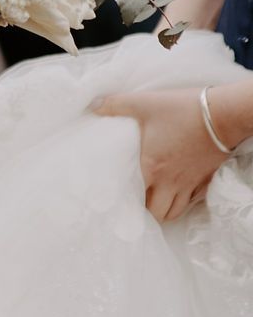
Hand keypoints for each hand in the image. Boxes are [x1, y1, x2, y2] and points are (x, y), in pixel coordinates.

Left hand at [93, 87, 228, 221]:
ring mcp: (190, 183)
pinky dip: (183, 201)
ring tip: (155, 201)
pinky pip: (193, 201)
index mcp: (152, 168)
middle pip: (158, 214)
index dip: (126, 206)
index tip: (119, 203)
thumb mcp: (143, 102)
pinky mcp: (206, 179)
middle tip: (137, 204)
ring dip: (165, 210)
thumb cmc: (182, 109)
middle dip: (146, 214)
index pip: (136, 201)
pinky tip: (177, 192)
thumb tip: (92, 107)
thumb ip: (114, 105)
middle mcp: (171, 182)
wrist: (223, 113)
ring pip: (176, 211)